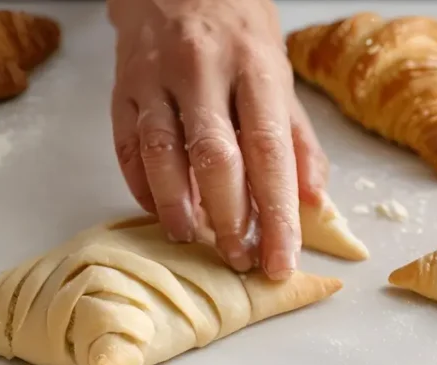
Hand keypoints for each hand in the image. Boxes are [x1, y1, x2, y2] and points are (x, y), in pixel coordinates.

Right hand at [108, 0, 327, 279]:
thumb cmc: (237, 31)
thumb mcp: (280, 75)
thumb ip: (297, 139)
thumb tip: (313, 201)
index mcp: (255, 68)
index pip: (269, 152)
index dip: (277, 214)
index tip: (281, 260)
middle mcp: (203, 70)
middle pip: (216, 158)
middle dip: (230, 219)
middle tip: (240, 258)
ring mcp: (157, 78)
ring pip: (164, 154)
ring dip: (179, 208)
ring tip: (195, 240)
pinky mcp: (122, 88)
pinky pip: (127, 147)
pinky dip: (143, 187)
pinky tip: (161, 211)